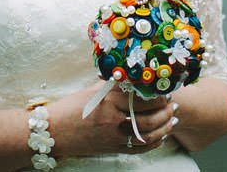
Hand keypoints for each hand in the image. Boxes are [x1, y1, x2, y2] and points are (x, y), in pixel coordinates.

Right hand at [44, 86, 178, 157]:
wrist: (54, 132)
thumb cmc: (70, 108)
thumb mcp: (92, 91)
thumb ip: (113, 85)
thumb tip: (131, 77)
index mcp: (109, 100)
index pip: (141, 97)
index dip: (157, 95)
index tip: (165, 90)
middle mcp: (113, 119)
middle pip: (149, 117)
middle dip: (165, 111)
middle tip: (173, 105)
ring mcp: (114, 136)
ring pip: (147, 135)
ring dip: (164, 127)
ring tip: (172, 120)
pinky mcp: (112, 149)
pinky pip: (138, 149)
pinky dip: (153, 143)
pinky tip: (160, 137)